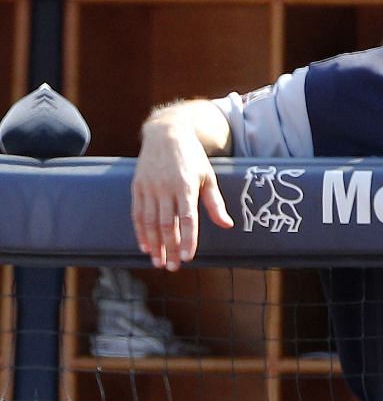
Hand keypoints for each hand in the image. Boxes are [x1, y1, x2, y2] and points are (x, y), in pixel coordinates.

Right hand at [131, 125, 231, 270]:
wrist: (166, 133)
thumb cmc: (192, 157)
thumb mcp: (208, 177)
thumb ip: (215, 203)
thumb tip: (227, 225)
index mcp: (186, 186)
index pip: (187, 218)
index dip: (188, 239)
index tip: (189, 257)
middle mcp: (165, 188)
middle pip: (167, 225)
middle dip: (170, 248)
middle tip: (173, 267)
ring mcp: (149, 187)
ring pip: (150, 222)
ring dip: (154, 245)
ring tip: (159, 262)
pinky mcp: (137, 186)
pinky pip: (137, 213)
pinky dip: (140, 232)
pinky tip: (145, 246)